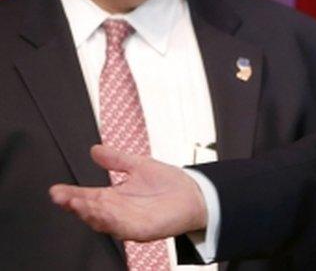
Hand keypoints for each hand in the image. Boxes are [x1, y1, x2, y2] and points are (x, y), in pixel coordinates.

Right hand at [49, 144, 207, 240]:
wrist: (194, 194)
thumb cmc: (168, 183)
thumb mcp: (138, 165)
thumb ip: (116, 159)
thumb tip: (95, 149)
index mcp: (113, 197)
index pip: (86, 197)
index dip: (70, 195)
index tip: (56, 190)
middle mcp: (117, 212)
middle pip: (90, 211)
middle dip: (76, 205)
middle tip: (63, 198)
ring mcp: (128, 222)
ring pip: (103, 221)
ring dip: (90, 213)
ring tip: (79, 203)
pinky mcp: (142, 230)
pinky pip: (124, 228)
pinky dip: (113, 221)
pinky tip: (105, 212)